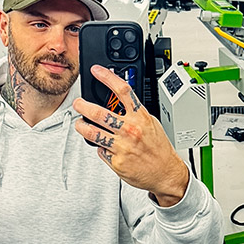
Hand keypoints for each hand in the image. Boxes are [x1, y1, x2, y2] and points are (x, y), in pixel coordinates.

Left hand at [73, 65, 189, 206]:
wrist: (165, 173)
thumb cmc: (159, 148)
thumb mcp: (151, 123)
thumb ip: (135, 113)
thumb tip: (120, 102)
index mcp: (140, 117)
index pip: (122, 90)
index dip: (107, 77)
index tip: (96, 71)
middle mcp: (130, 130)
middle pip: (99, 112)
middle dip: (83, 106)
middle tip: (78, 103)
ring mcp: (122, 146)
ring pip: (92, 133)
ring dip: (81, 126)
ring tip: (80, 124)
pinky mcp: (116, 161)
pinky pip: (100, 151)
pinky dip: (99, 147)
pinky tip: (103, 146)